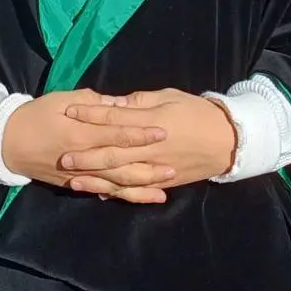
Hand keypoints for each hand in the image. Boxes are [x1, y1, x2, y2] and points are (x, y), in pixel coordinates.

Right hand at [0, 89, 164, 191]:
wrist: (9, 142)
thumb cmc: (37, 114)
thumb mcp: (62, 98)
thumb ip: (93, 102)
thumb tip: (120, 103)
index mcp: (80, 132)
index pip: (116, 133)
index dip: (140, 133)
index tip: (162, 130)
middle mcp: (83, 157)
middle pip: (121, 163)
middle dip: (148, 164)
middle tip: (173, 164)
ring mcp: (81, 175)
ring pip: (116, 183)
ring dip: (142, 185)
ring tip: (165, 184)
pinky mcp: (77, 185)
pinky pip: (105, 192)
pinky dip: (124, 196)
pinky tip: (143, 197)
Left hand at [59, 89, 238, 202]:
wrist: (228, 140)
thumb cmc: (195, 111)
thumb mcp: (167, 97)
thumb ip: (138, 102)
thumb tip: (112, 103)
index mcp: (151, 122)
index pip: (114, 119)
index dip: (90, 115)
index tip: (69, 112)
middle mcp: (151, 148)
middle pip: (113, 151)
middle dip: (86, 155)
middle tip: (62, 157)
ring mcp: (157, 168)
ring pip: (122, 175)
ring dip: (97, 178)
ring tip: (73, 180)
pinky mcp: (165, 181)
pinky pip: (138, 189)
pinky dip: (120, 192)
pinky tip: (101, 194)